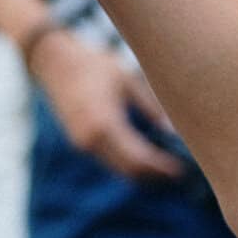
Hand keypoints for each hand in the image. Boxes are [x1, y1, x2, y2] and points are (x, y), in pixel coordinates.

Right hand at [27, 29, 185, 181]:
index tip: (183, 168)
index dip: (161, 167)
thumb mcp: (128, 81)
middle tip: (180, 170)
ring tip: (167, 164)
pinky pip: (109, 160)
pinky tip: (146, 155)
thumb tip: (174, 132)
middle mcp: (91, 140)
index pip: (139, 159)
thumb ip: (151, 108)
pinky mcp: (80, 143)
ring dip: (142, 171)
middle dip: (154, 174)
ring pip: (119, 168)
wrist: (55, 62)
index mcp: (105, 124)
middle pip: (129, 171)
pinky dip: (128, 163)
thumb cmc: (94, 66)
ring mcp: (82, 144)